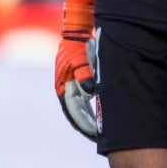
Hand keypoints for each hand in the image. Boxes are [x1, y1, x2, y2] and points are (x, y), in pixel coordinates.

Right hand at [57, 0, 99, 139]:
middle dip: (88, 125)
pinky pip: (86, 99)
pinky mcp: (80, 80)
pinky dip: (94, 107)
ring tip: (102, 132)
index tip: (94, 135)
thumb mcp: (79, 57)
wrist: (78, 28)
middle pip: (77, 112)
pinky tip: (104, 114)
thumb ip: (83, 73)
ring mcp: (72, 84)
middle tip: (100, 139)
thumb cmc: (78, 42)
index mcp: (62, 86)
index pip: (72, 110)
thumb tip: (89, 92)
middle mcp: (66, 88)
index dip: (84, 123)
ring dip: (91, 118)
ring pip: (81, 107)